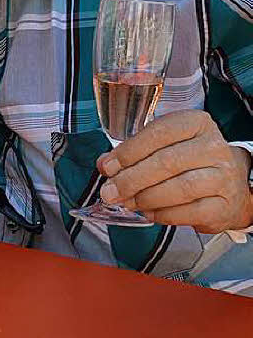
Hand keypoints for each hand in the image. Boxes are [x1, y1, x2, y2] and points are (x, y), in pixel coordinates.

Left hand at [97, 110, 252, 232]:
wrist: (230, 184)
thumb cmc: (190, 161)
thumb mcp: (163, 145)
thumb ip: (133, 152)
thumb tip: (106, 165)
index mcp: (196, 123)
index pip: (159, 133)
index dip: (129, 152)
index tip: (109, 166)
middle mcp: (213, 147)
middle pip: (166, 163)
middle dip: (131, 179)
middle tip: (111, 190)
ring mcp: (223, 177)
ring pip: (179, 188)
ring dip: (145, 198)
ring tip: (128, 201)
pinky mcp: (224, 206)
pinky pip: (189, 212)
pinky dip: (163, 214)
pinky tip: (148, 212)